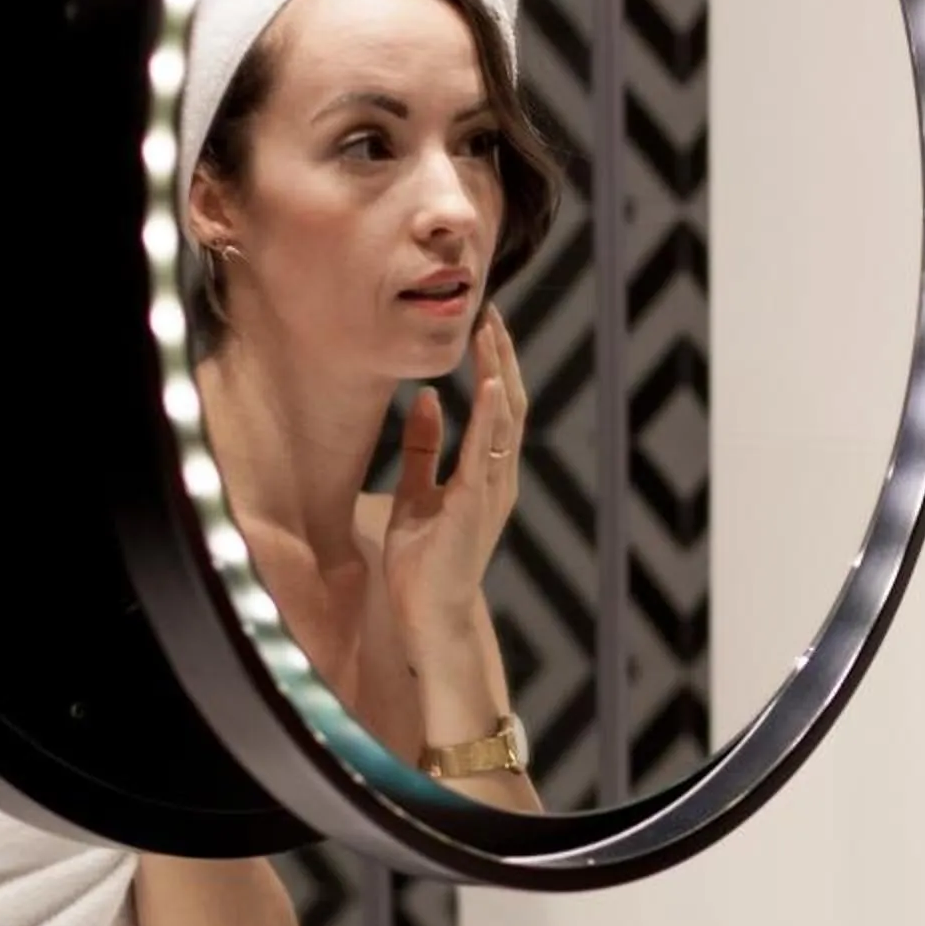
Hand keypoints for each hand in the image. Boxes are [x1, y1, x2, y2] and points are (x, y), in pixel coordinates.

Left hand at [382, 307, 525, 647]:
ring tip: (491, 334)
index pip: (496, 408)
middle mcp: (499, 477)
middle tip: (491, 313)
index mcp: (486, 473)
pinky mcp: (476, 504)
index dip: (492, 365)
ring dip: (498, 373)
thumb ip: (424, 448)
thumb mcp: (416, 492)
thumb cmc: (423, 561)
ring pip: (504, 420)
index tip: (483, 325)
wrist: (428, 612)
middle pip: (508, 404)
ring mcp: (493, 490)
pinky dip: (489, 415)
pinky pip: (487, 451)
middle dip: (500, 357)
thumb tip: (424, 400)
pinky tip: (488, 383)